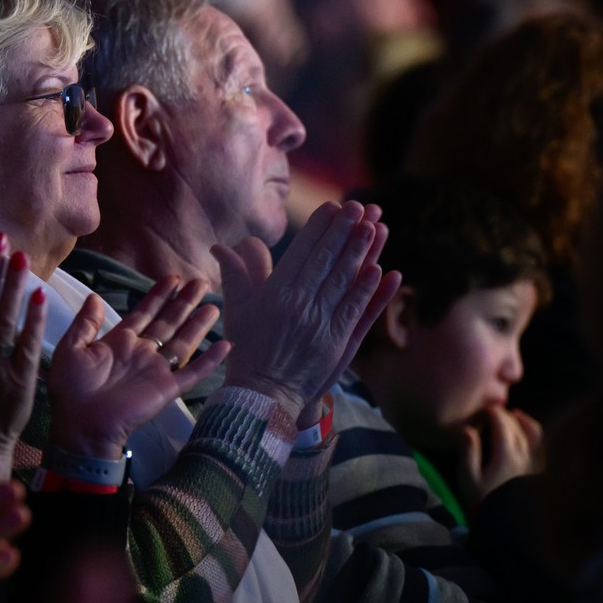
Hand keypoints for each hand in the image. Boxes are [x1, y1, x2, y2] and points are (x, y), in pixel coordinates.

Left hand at [47, 277, 230, 459]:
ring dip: (198, 324)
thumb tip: (95, 296)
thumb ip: (85, 323)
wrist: (81, 424)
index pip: (144, 313)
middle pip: (168, 322)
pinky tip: (225, 345)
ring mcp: (156, 370)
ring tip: (214, 305)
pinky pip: (193, 372)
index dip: (159, 296)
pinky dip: (210, 360)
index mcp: (119, 342)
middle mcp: (141, 352)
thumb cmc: (71, 389)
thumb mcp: (71, 349)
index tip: (172, 278)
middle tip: (201, 283)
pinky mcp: (167, 388)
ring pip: (183, 341)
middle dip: (184, 302)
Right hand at [215, 201, 402, 428]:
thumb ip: (236, 274)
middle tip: (358, 207)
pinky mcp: (336, 344)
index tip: (333, 206)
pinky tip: (380, 271)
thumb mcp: (236, 310)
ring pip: (344, 281)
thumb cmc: (247, 351)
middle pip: (325, 261)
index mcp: (275, 294)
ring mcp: (319, 324)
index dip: (319, 228)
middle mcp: (299, 305)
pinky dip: (368, 290)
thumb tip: (222, 246)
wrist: (262, 396)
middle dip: (343, 231)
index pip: (301, 252)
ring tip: (374, 227)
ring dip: (361, 252)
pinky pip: (355, 311)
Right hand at [455, 405, 543, 506]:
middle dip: (505, 415)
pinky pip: (544, 447)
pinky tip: (532, 436)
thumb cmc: (484, 504)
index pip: (501, 422)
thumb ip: (468, 452)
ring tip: (516, 416)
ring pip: (535, 433)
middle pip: (518, 425)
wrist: (510, 529)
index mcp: (506, 453)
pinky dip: (538, 436)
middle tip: (493, 413)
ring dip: (524, 421)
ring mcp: (537, 463)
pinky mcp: (543, 473)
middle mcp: (526, 454)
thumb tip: (467, 429)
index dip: (491, 412)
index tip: (482, 410)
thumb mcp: (468, 480)